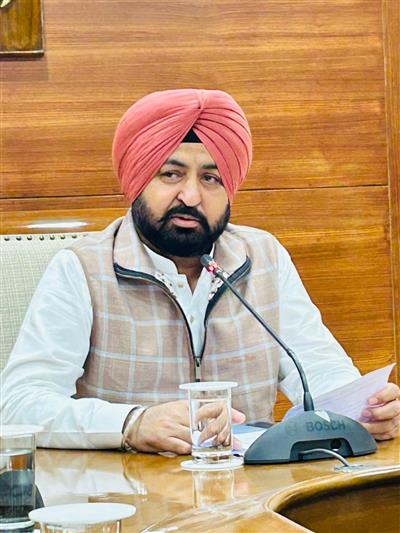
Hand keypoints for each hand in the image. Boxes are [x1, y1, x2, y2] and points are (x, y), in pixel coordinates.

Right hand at [126, 400, 245, 453]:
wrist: (136, 423)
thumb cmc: (159, 417)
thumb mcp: (177, 409)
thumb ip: (194, 413)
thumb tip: (217, 418)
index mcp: (184, 405)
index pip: (209, 407)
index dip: (226, 412)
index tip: (240, 418)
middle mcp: (179, 415)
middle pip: (205, 424)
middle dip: (223, 434)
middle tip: (235, 442)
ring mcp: (171, 427)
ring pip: (195, 436)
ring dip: (210, 445)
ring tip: (222, 450)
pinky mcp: (163, 439)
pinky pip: (181, 447)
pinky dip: (191, 451)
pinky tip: (198, 453)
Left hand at [361, 383, 399, 440]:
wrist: (367, 406)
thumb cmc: (365, 397)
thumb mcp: (365, 391)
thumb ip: (363, 391)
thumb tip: (350, 392)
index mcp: (392, 392)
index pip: (392, 391)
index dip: (382, 396)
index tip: (369, 401)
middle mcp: (398, 405)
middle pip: (394, 409)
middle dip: (378, 413)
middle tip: (364, 413)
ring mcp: (397, 419)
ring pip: (390, 425)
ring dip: (375, 426)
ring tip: (361, 425)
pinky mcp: (394, 431)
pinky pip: (388, 435)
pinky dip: (376, 435)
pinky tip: (366, 433)